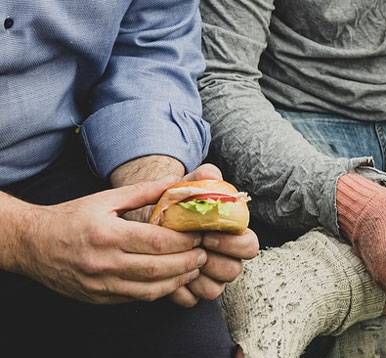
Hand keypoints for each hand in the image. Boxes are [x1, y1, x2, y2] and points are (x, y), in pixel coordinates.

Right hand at [13, 180, 206, 303]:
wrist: (34, 244)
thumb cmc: (72, 217)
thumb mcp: (105, 198)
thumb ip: (143, 192)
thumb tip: (176, 184)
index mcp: (107, 235)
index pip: (158, 242)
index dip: (184, 241)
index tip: (200, 234)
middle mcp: (104, 263)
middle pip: (159, 268)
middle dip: (188, 262)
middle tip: (204, 253)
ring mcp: (101, 284)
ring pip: (151, 289)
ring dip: (179, 280)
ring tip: (194, 267)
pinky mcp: (100, 298)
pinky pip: (137, 298)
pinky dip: (160, 290)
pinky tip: (173, 279)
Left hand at [169, 164, 259, 306]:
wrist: (147, 221)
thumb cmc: (174, 205)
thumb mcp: (186, 188)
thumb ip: (202, 178)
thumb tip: (212, 173)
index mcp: (233, 235)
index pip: (250, 246)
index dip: (232, 243)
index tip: (208, 233)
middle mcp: (226, 259)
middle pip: (234, 271)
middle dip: (212, 260)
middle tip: (192, 247)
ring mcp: (210, 279)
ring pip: (215, 290)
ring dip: (196, 276)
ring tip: (177, 259)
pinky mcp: (191, 293)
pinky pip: (191, 300)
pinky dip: (179, 289)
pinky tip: (166, 272)